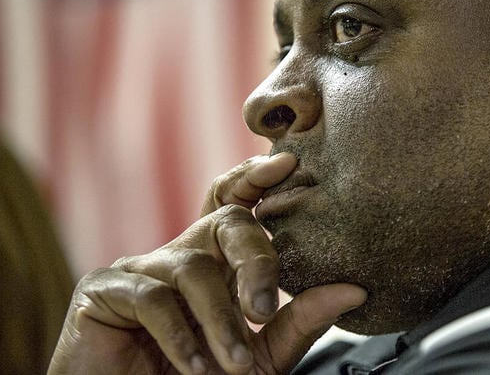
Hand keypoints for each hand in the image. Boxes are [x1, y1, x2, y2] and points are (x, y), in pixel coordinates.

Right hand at [49, 155, 366, 374]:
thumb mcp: (261, 356)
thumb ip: (300, 321)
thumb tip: (356, 290)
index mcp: (217, 263)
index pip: (238, 205)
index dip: (257, 179)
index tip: (288, 164)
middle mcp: (182, 255)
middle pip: (225, 220)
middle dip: (254, 258)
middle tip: (264, 309)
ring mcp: (140, 267)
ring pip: (194, 268)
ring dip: (219, 322)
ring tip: (233, 364)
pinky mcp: (103, 289)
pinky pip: (151, 296)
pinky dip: (179, 334)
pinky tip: (192, 363)